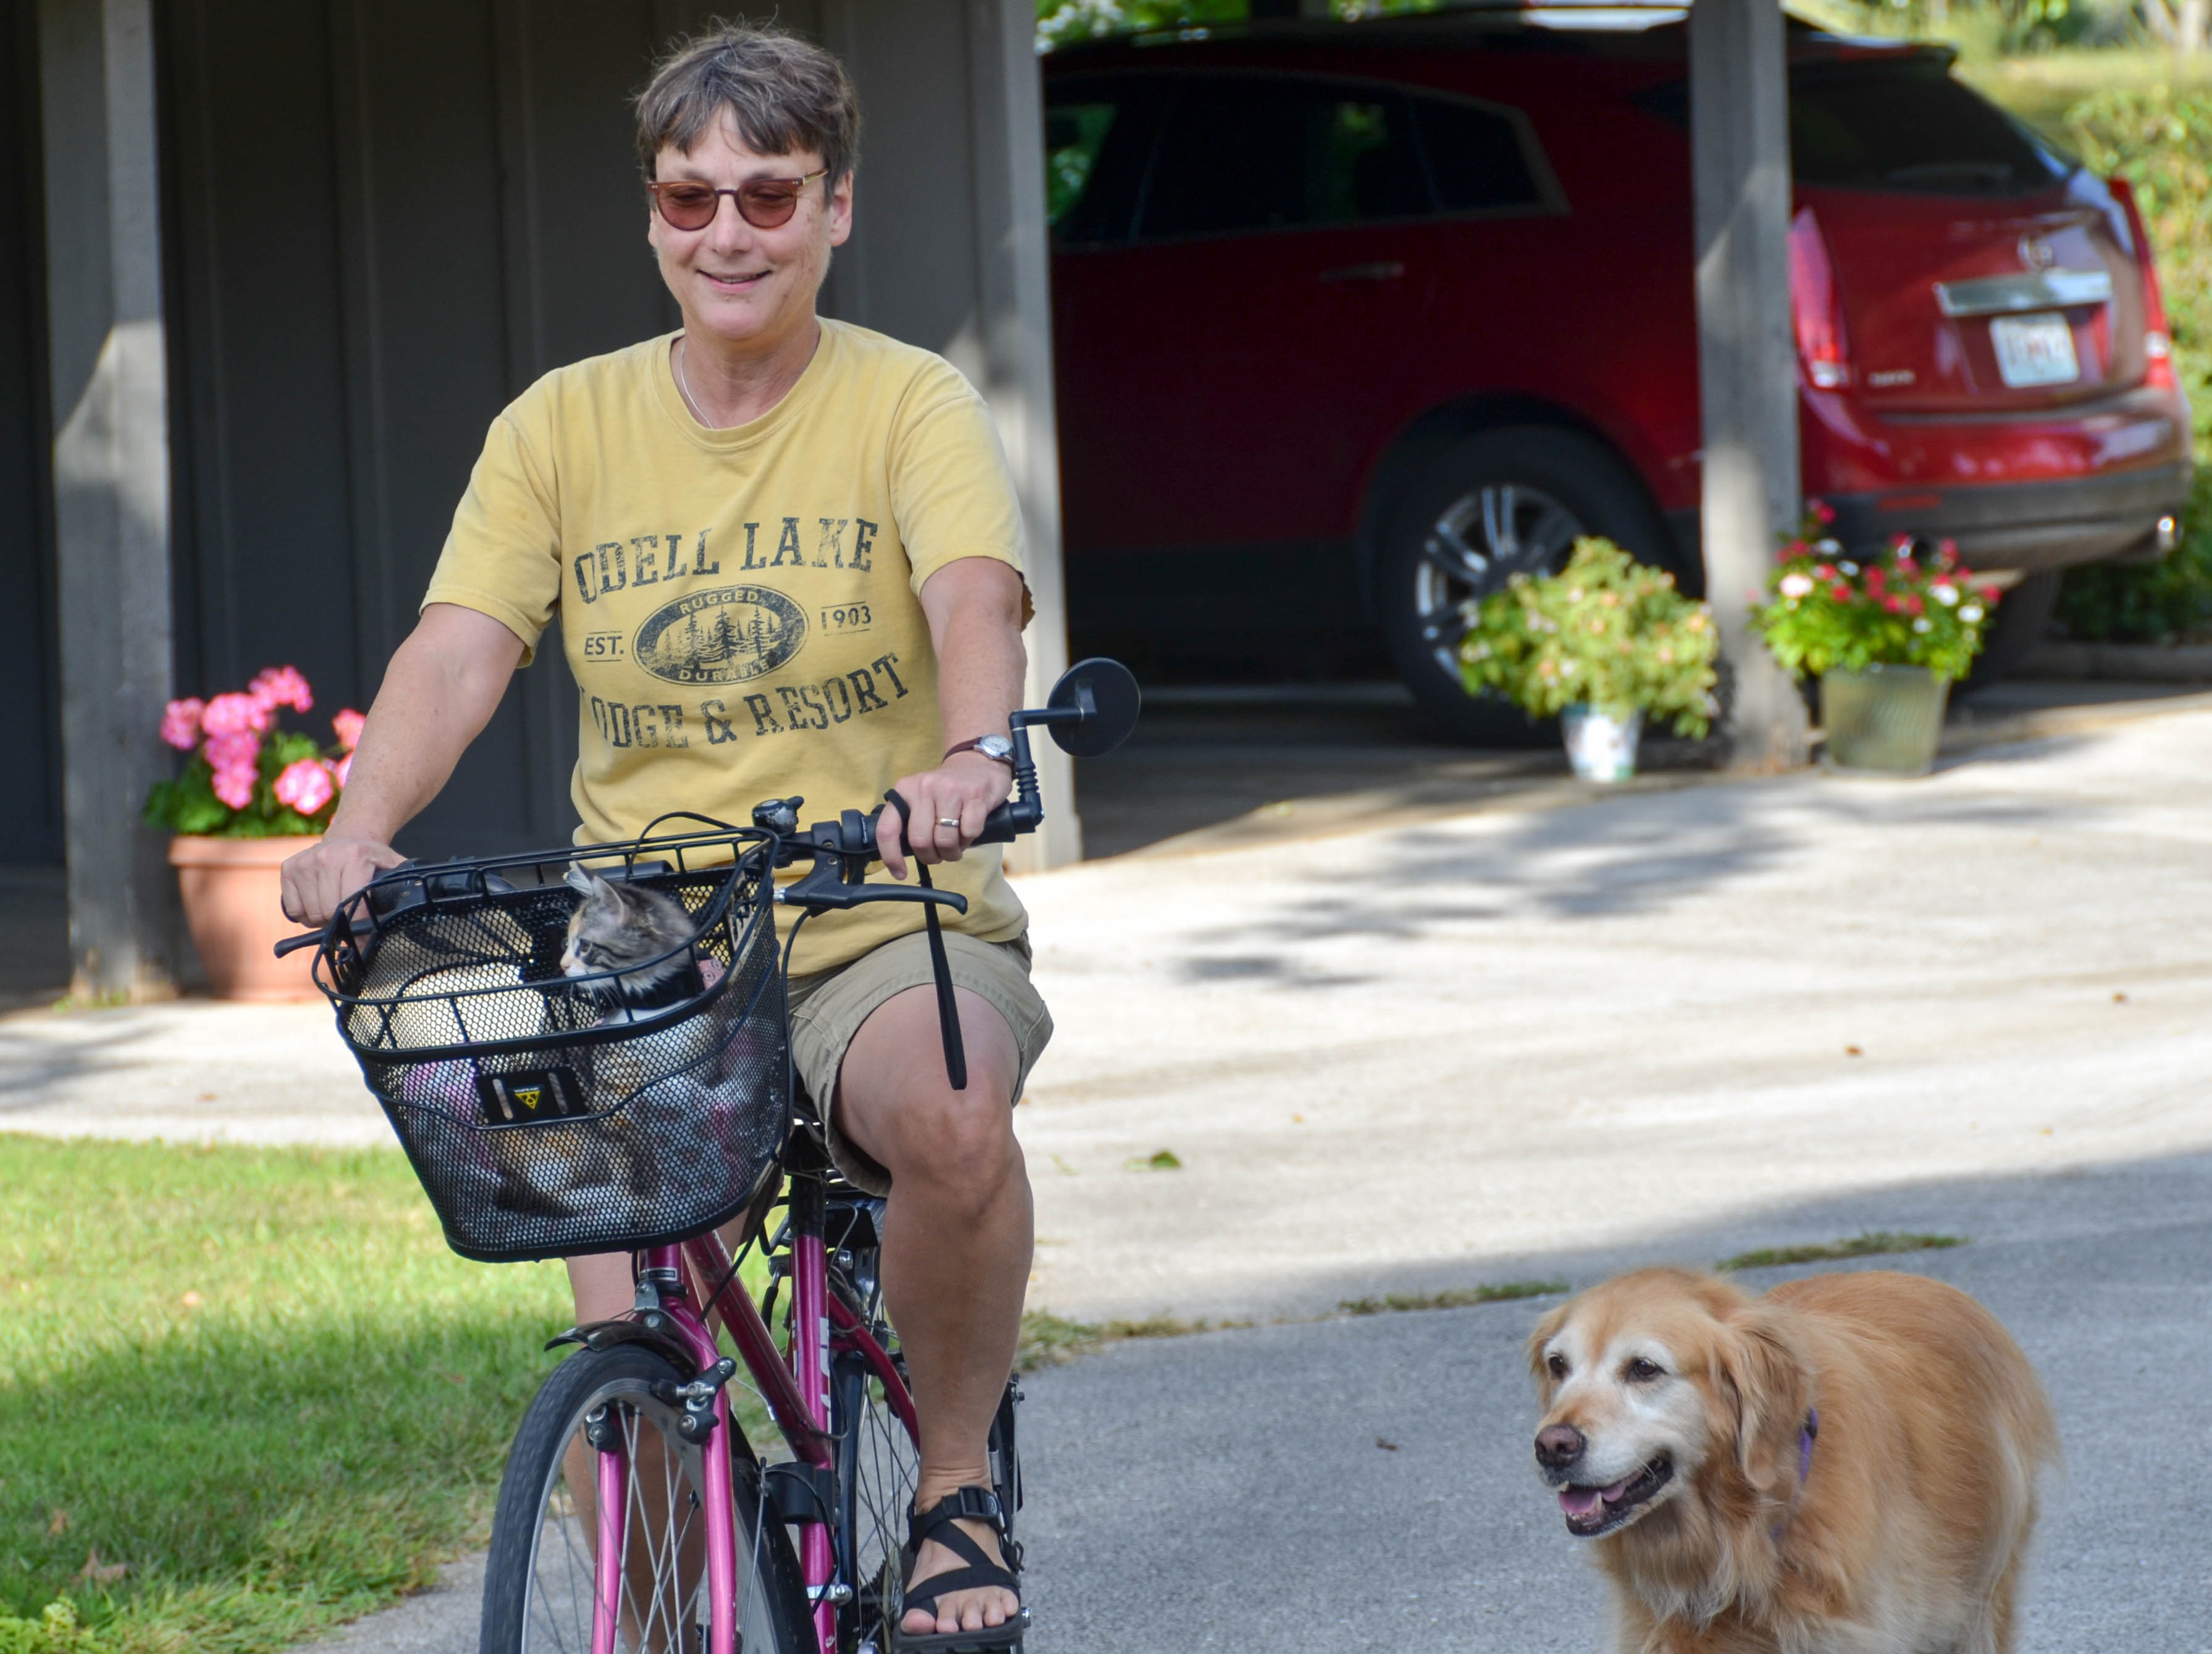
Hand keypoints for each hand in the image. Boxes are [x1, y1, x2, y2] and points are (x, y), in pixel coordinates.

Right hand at [280, 836, 408, 927]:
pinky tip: (316, 901)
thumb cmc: (371, 858)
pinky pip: (293, 909)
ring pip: (310, 914)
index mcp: (355, 857)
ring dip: (321, 919)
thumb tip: (408, 916)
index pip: (352, 904)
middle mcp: (327, 857)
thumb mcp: (392, 867)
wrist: (349, 836)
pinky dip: (304, 914)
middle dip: (338, 921)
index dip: (357, 927)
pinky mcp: (288, 868)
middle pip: (328, 912)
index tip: (361, 943)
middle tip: (347, 915)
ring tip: (333, 906)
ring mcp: (305, 862)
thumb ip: (401, 888)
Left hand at [877, 751, 1011, 879]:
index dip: (891, 856)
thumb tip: (902, 856)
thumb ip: (909, 821)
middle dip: (931, 857)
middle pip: (920, 841)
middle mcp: (924, 788)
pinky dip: (969, 840)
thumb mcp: (921, 799)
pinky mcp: (975, 795)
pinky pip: (969, 833)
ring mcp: (950, 790)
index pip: (887, 829)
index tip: (900, 873)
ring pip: (945, 840)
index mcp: (904, 790)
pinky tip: (969, 832)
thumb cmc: (946, 790)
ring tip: (955, 846)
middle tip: (939, 855)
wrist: (978, 764)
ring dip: (951, 852)